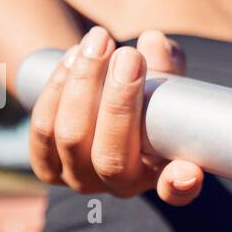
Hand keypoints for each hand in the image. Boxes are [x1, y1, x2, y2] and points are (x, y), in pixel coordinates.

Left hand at [28, 26, 205, 203]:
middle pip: (111, 158)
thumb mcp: (165, 80)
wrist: (97, 106)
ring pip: (71, 138)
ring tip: (99, 40)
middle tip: (130, 56)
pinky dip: (57, 89)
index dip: (180, 184)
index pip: (176, 191)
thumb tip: (152, 43)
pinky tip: (72, 57)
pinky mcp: (47, 167)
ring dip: (83, 83)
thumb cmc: (144, 94)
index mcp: (160, 175)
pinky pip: (44, 130)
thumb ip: (166, 63)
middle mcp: (120, 185)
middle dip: (119, 103)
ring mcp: (80, 179)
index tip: (187, 170)